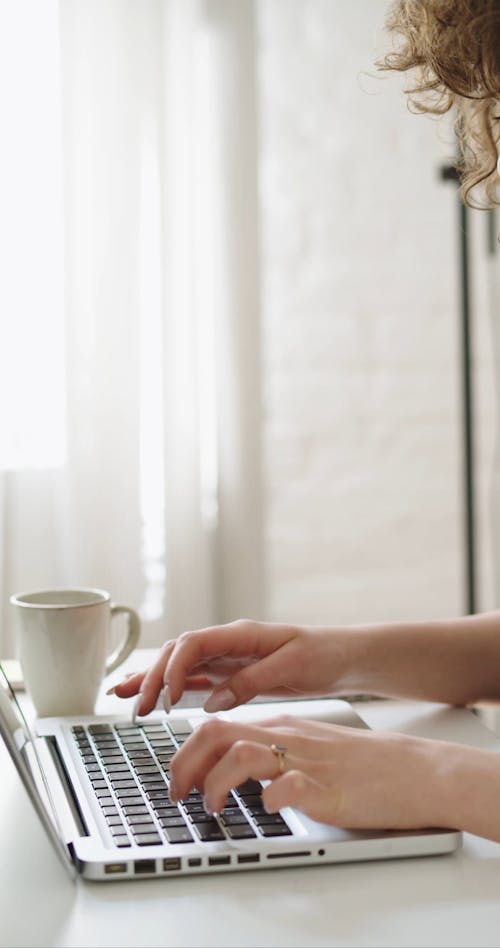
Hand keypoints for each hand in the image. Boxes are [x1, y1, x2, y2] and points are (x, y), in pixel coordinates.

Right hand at [112, 619, 364, 716]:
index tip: (169, 698)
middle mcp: (230, 642)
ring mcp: (229, 657)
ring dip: (154, 681)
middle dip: (154, 678)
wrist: (345, 658)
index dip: (174, 668)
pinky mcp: (234, 674)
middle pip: (178, 653)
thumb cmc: (324, 655)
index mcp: (241, 634)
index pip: (193, 644)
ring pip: (181, 665)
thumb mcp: (292, 667)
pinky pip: (196, 679)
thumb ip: (251, 682)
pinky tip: (154, 698)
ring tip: (125, 698)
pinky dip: (172, 688)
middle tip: (138, 709)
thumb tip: (212, 701)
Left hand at [168, 713, 447, 830]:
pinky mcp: (326, 788)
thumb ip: (274, 752)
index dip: (187, 752)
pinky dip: (268, 800)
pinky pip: (287, 788)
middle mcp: (286, 737)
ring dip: (215, 782)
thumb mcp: (309, 747)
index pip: (218, 726)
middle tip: (178, 793)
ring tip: (212, 808)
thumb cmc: (362, 765)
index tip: (178, 779)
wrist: (412, 770)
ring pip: (241, 754)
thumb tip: (233, 771)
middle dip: (185, 763)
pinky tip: (266, 810)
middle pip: (217, 733)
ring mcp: (305, 761)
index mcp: (280, 727)